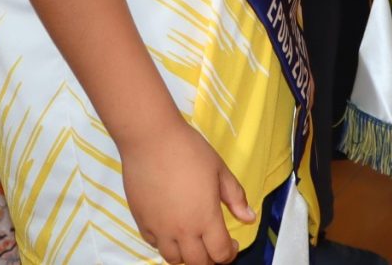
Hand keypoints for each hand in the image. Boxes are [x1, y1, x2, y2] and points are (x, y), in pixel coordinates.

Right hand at [119, 115, 251, 264]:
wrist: (151, 139)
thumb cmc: (188, 150)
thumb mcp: (220, 170)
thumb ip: (236, 197)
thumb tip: (250, 218)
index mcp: (206, 218)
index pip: (221, 253)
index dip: (230, 253)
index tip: (232, 244)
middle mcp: (183, 229)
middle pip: (199, 262)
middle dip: (210, 259)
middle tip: (213, 244)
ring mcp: (160, 228)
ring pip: (174, 259)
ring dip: (186, 255)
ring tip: (192, 240)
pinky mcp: (142, 221)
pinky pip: (154, 244)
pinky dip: (165, 243)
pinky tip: (171, 228)